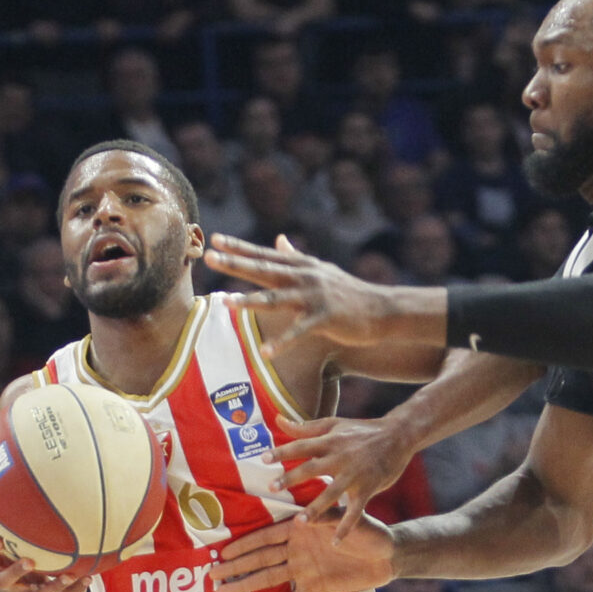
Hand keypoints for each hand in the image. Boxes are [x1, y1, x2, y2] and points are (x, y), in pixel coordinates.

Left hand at [204, 234, 416, 354]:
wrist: (381, 309)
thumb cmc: (347, 291)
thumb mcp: (320, 270)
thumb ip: (296, 257)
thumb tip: (279, 240)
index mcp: (301, 266)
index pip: (264, 254)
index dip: (239, 247)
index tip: (215, 239)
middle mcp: (305, 276)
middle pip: (264, 269)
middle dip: (236, 263)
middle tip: (210, 257)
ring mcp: (314, 297)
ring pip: (276, 298)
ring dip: (250, 300)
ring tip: (226, 303)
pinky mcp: (325, 318)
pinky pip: (299, 332)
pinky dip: (282, 342)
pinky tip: (266, 352)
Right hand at [211, 511, 394, 591]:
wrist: (388, 554)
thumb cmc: (368, 529)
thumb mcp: (347, 518)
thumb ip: (325, 518)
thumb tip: (302, 518)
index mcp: (300, 529)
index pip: (266, 538)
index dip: (244, 546)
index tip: (222, 553)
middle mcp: (296, 550)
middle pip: (260, 560)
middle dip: (236, 568)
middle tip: (211, 577)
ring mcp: (303, 570)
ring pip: (269, 579)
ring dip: (246, 587)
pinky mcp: (315, 588)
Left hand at [262, 413, 412, 539]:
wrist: (399, 435)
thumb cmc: (362, 430)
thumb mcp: (334, 423)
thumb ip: (305, 426)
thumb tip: (278, 420)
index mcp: (330, 440)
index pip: (302, 445)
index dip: (283, 451)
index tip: (263, 459)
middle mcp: (340, 457)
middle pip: (312, 468)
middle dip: (292, 478)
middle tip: (272, 488)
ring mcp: (355, 474)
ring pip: (332, 493)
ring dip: (315, 508)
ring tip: (299, 522)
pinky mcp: (368, 488)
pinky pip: (355, 511)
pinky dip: (346, 527)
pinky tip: (335, 541)